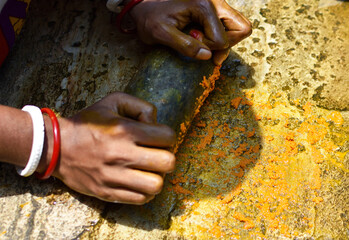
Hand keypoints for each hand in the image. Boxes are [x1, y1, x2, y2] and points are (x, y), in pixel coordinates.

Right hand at [41, 92, 175, 203]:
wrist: (57, 147)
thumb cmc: (88, 123)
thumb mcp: (112, 101)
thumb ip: (140, 105)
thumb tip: (156, 122)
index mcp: (125, 130)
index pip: (167, 137)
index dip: (167, 136)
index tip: (157, 137)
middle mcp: (122, 154)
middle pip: (167, 163)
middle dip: (166, 157)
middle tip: (156, 155)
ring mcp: (115, 177)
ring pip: (156, 185)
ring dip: (157, 177)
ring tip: (148, 170)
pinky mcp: (108, 192)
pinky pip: (141, 199)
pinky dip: (145, 191)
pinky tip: (138, 181)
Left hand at [129, 0, 251, 64]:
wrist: (143, 3)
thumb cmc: (150, 16)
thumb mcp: (161, 33)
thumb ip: (184, 45)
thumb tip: (208, 56)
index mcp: (204, 6)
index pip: (223, 38)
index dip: (210, 48)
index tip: (192, 42)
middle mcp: (215, 2)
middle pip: (242, 28)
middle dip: (227, 44)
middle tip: (204, 47)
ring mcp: (216, 5)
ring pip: (237, 27)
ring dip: (223, 41)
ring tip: (200, 41)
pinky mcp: (214, 10)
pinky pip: (228, 26)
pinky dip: (219, 37)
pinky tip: (201, 38)